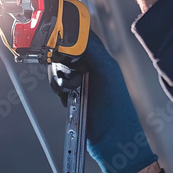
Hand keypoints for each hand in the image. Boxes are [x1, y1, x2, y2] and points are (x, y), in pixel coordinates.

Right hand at [50, 31, 157, 172]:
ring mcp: (80, 79)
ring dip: (61, 80)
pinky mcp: (71, 93)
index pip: (79, 34)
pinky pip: (56, 84)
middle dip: (62, 63)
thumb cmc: (116, 108)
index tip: (60, 43)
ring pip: (56, 68)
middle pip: (62, 50)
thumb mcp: (106, 72)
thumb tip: (74, 32)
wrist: (111, 139)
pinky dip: (60, 91)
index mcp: (101, 56)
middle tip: (73, 76)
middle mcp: (90, 65)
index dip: (67, 35)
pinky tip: (70, 100)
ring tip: (73, 91)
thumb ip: (90, 50)